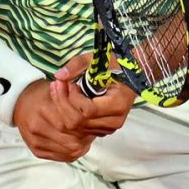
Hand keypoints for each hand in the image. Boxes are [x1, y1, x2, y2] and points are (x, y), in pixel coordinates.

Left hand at [11, 54, 136, 161]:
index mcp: (118, 103)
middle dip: (62, 103)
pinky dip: (69, 115)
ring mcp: (109, 127)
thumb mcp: (97, 59)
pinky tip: (66, 100)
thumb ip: (77, 65)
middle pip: (78, 122)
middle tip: (57, 85)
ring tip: (59, 89)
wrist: (131, 74)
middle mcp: (115, 120)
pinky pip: (80, 129)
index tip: (70, 84)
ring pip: (76, 128)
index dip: (73, 98)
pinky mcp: (103, 129)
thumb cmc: (116, 65)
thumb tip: (59, 76)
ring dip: (63, 108)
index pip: (88, 110)